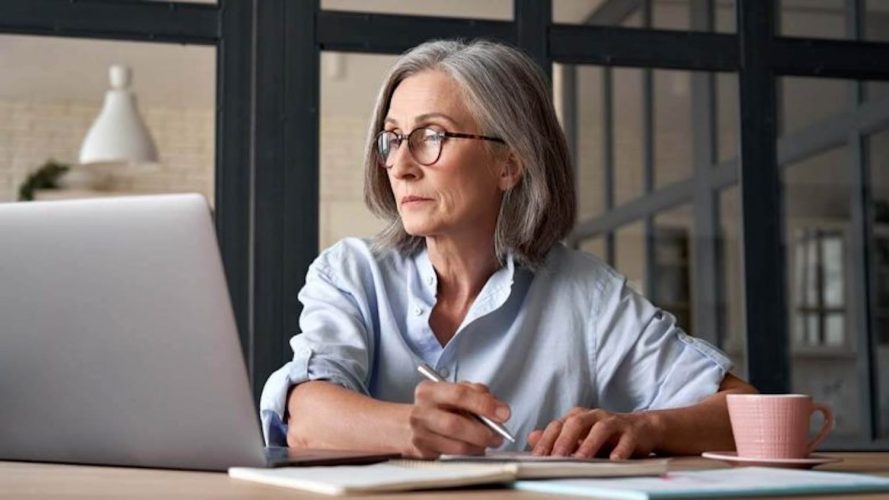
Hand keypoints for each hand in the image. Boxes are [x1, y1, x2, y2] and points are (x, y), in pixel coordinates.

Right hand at [404, 381, 509, 458]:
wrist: (398, 426)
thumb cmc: (431, 407)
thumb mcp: (447, 391)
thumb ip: (473, 392)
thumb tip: (497, 406)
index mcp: (429, 391)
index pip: (460, 394)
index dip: (484, 404)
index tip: (503, 413)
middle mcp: (421, 412)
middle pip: (456, 424)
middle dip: (483, 432)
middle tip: (498, 435)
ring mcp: (419, 435)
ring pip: (456, 445)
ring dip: (479, 446)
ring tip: (490, 442)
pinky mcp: (422, 453)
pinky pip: (452, 455)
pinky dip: (468, 452)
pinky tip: (474, 447)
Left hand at [528, 407, 659, 459]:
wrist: (642, 429)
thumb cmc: (607, 435)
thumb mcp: (580, 436)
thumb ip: (557, 437)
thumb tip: (531, 438)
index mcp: (578, 416)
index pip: (558, 425)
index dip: (547, 440)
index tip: (538, 457)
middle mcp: (594, 416)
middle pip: (576, 423)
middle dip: (564, 440)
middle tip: (556, 457)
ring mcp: (614, 422)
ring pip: (600, 429)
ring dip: (589, 444)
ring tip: (580, 458)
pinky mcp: (632, 432)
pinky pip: (626, 440)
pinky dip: (620, 450)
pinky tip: (614, 460)